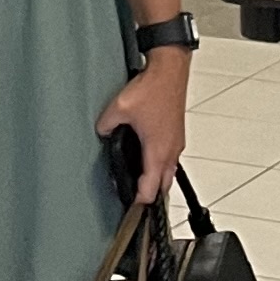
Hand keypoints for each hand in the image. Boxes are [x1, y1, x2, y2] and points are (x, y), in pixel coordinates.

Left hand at [95, 52, 190, 204]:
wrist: (171, 70)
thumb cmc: (154, 88)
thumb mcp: (120, 108)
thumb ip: (106, 125)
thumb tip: (103, 131)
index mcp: (157, 151)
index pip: (151, 189)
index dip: (139, 202)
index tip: (130, 210)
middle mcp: (170, 150)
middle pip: (163, 186)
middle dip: (150, 195)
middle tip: (135, 199)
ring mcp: (176, 142)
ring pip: (168, 172)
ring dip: (156, 180)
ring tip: (141, 182)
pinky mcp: (176, 133)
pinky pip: (170, 158)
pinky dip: (160, 165)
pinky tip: (148, 158)